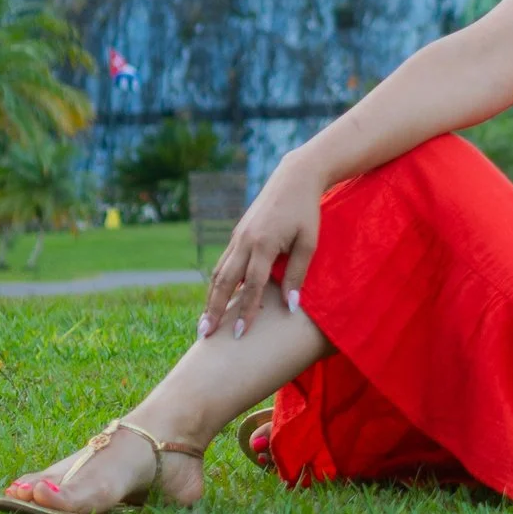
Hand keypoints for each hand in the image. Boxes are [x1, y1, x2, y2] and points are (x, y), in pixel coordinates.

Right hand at [199, 151, 323, 340]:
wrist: (294, 178)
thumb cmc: (306, 211)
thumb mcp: (308, 242)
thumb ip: (296, 274)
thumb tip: (290, 306)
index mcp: (263, 244)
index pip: (251, 286)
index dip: (245, 311)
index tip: (240, 334)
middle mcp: (244, 241)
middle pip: (224, 282)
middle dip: (213, 310)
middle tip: (204, 336)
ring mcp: (237, 237)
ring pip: (218, 272)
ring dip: (210, 298)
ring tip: (205, 322)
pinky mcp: (237, 234)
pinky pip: (224, 262)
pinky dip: (218, 282)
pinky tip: (216, 298)